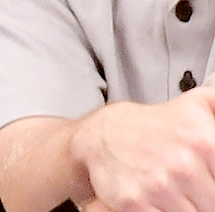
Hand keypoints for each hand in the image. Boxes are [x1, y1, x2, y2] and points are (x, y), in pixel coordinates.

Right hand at [70, 93, 214, 211]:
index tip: (209, 181)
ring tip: (183, 196)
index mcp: (203, 142)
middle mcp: (182, 166)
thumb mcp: (198, 105)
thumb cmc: (157, 126)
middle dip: (207, 198)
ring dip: (191, 207)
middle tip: (198, 189)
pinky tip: (167, 202)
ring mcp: (158, 187)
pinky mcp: (135, 205)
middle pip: (214, 204)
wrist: (103, 135)